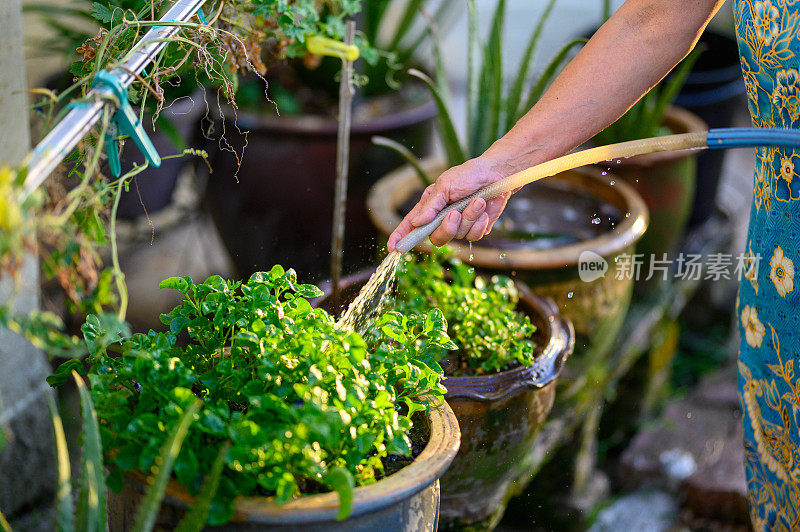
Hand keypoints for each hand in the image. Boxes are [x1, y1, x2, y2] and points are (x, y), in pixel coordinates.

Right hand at [387, 156, 511, 251]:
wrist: (496, 175)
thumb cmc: (468, 175)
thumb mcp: (445, 185)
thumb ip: (431, 205)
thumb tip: (417, 222)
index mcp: (430, 207)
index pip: (411, 225)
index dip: (401, 237)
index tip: (393, 248)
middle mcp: (441, 219)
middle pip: (435, 238)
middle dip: (446, 228)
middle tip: (454, 213)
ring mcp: (458, 226)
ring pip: (457, 236)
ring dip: (468, 218)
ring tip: (476, 201)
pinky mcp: (475, 229)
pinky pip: (473, 236)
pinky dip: (479, 223)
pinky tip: (483, 210)